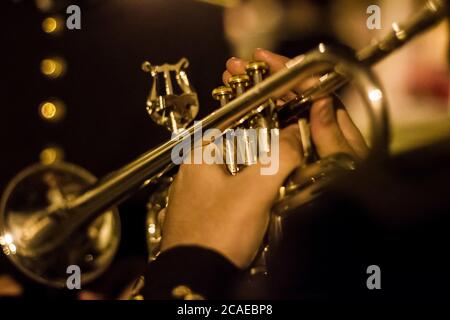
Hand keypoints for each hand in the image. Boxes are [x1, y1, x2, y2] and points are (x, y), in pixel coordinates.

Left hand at [160, 49, 367, 268]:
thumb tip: (296, 138)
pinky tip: (260, 213)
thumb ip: (280, 158)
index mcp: (200, 157)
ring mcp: (197, 196)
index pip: (237, 125)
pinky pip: (232, 199)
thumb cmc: (214, 235)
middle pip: (239, 152)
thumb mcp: (255, 189)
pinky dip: (248, 201)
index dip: (265, 126)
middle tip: (286, 168)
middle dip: (265, 160)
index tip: (286, 132)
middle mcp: (194, 173)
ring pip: (237, 177)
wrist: (198, 279)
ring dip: (259, 182)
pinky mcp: (204, 216)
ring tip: (276, 192)